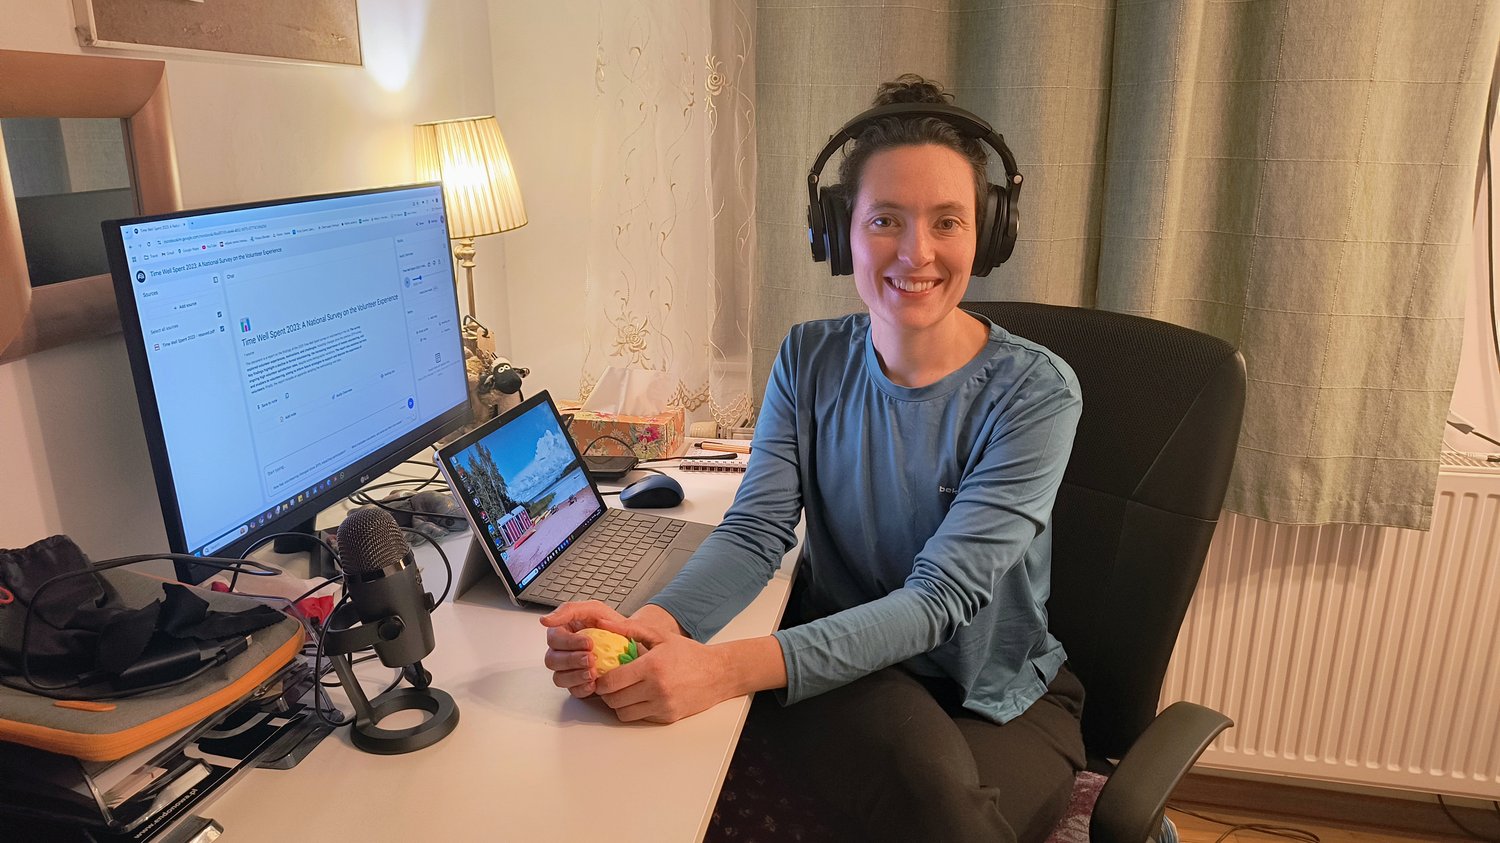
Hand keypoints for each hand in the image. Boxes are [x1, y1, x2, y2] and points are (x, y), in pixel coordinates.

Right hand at [540, 600, 627, 697]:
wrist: (630, 642)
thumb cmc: (610, 624)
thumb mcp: (593, 609)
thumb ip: (568, 610)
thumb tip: (544, 621)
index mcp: (561, 632)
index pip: (554, 639)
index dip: (569, 643)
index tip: (589, 643)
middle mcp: (561, 652)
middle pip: (552, 660)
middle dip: (572, 660)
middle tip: (591, 658)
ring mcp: (568, 669)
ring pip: (559, 678)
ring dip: (575, 676)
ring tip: (593, 673)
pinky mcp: (578, 684)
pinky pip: (573, 691)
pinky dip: (582, 689)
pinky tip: (593, 684)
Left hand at [593, 625, 734, 723]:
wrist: (718, 673)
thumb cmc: (689, 653)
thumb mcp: (660, 635)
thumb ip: (629, 629)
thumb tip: (604, 623)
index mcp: (651, 666)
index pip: (611, 682)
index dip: (600, 681)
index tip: (600, 676)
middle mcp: (656, 689)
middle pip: (614, 700)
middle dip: (607, 693)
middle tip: (610, 684)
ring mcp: (662, 705)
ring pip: (624, 713)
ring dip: (619, 704)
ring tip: (625, 691)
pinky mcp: (668, 717)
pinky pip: (640, 718)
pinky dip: (636, 710)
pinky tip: (641, 697)